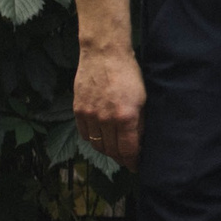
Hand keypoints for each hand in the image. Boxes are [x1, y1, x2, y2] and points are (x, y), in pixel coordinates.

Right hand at [73, 42, 146, 166]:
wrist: (104, 53)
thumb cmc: (129, 73)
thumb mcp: (143, 98)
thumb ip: (139, 122)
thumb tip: (139, 141)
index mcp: (125, 117)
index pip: (128, 150)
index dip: (133, 162)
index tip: (137, 166)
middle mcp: (105, 119)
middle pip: (111, 151)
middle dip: (121, 158)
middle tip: (128, 160)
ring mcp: (89, 115)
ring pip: (96, 144)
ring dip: (107, 150)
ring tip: (116, 150)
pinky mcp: (78, 109)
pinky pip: (84, 133)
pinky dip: (93, 139)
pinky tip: (101, 137)